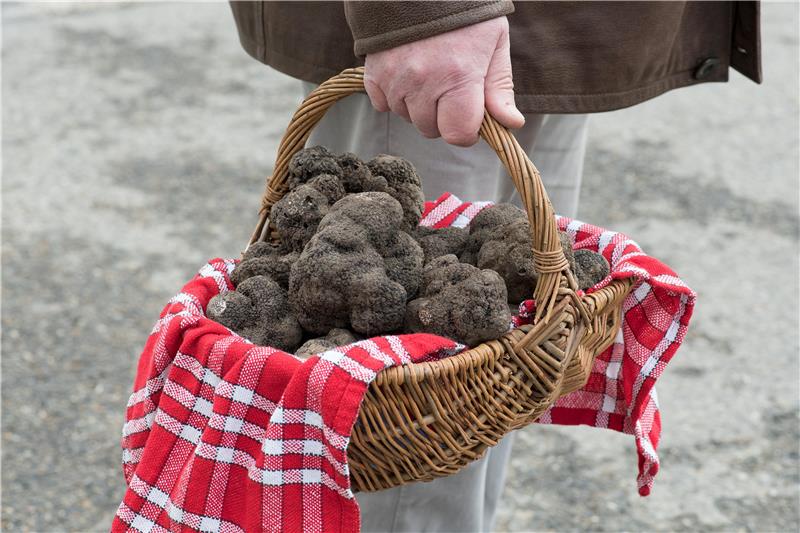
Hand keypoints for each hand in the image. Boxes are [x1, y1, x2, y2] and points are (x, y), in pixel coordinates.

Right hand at [364, 16, 523, 146]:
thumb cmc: (464, 10)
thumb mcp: (494, 42)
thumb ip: (500, 87)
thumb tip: (510, 124)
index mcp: (459, 77)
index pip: (458, 135)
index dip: (466, 130)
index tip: (469, 113)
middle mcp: (424, 82)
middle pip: (431, 130)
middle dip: (442, 116)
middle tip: (448, 85)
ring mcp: (396, 79)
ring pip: (407, 117)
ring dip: (418, 105)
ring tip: (427, 72)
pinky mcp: (374, 73)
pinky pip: (382, 105)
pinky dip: (394, 95)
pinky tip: (406, 72)